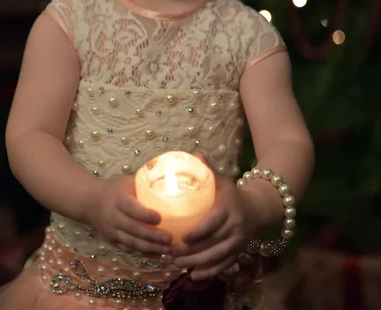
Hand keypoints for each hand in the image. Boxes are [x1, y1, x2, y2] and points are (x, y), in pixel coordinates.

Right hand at [86, 175, 171, 254]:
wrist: (89, 202)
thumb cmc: (114, 188)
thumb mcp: (126, 181)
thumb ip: (144, 184)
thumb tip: (170, 183)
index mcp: (118, 200)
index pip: (131, 209)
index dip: (145, 215)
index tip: (160, 218)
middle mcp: (113, 217)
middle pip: (133, 229)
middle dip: (152, 236)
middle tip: (170, 238)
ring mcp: (111, 232)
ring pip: (132, 243)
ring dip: (150, 248)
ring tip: (168, 250)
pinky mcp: (112, 241)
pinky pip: (128, 250)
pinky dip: (143, 254)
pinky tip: (157, 255)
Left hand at [172, 156, 257, 279]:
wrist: (257, 209)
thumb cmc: (232, 194)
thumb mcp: (222, 181)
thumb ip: (208, 170)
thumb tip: (195, 153)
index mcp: (229, 207)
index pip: (213, 222)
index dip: (198, 232)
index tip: (180, 237)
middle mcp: (236, 226)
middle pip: (213, 243)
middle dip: (191, 251)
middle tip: (171, 253)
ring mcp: (239, 242)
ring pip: (217, 257)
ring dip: (197, 263)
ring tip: (177, 264)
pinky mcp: (239, 253)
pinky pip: (224, 265)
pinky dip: (210, 272)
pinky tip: (194, 276)